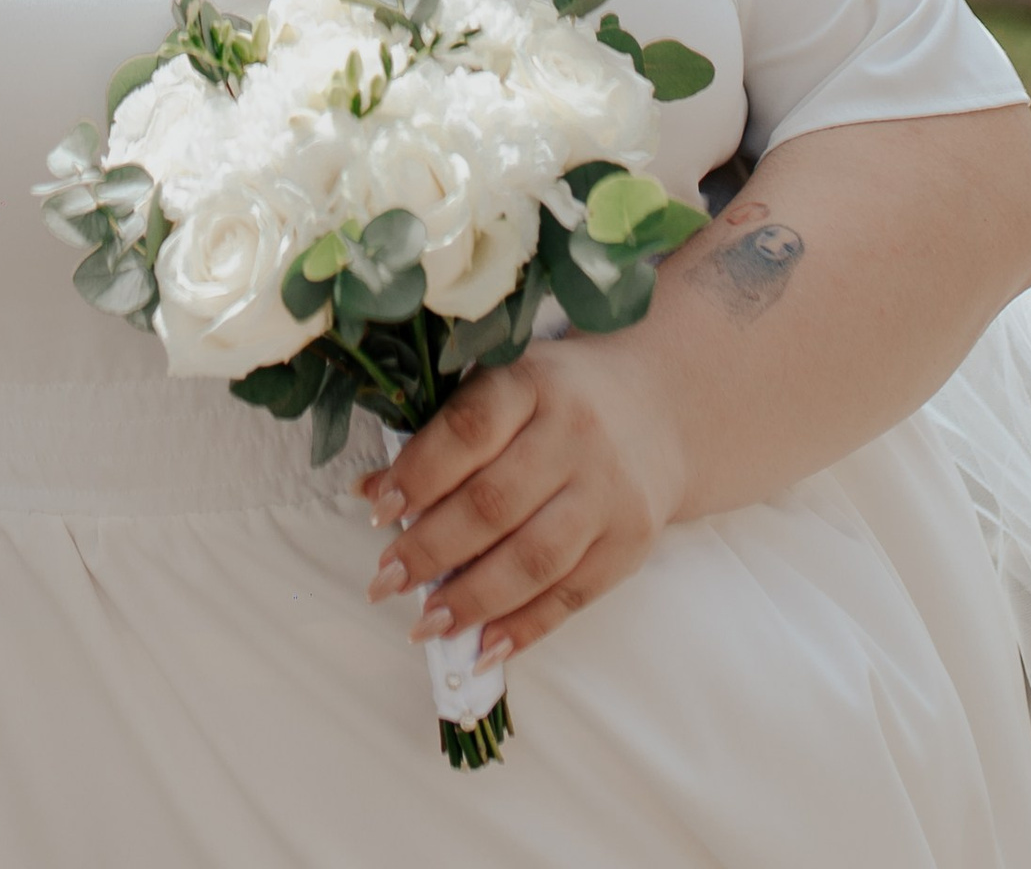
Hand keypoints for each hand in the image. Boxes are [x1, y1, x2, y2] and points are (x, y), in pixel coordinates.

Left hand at [358, 327, 688, 661]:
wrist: (660, 408)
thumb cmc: (558, 398)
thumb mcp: (506, 387)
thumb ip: (444, 434)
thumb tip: (370, 490)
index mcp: (534, 382)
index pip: (470, 428)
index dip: (420, 473)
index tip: (378, 510)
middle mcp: (576, 434)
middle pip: (495, 503)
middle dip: (431, 549)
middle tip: (386, 580)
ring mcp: (608, 492)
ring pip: (532, 558)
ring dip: (472, 599)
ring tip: (424, 623)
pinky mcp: (629, 543)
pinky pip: (570, 596)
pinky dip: (522, 628)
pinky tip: (481, 648)